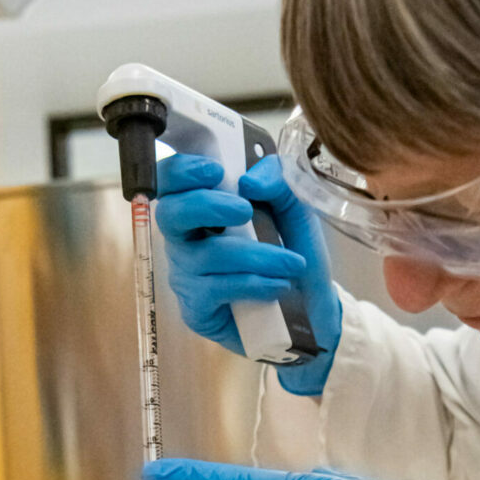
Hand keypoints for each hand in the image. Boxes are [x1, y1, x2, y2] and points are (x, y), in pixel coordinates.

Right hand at [155, 154, 340, 393]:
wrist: (310, 304)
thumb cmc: (290, 246)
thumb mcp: (294, 205)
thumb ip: (277, 180)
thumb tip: (248, 182)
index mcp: (202, 201)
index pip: (171, 178)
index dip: (182, 171)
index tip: (215, 171)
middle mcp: (185, 235)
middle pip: (170, 213)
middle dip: (205, 206)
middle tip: (244, 210)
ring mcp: (186, 273)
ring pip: (205, 256)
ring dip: (254, 255)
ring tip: (292, 263)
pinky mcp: (195, 308)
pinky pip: (216, 290)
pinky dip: (253, 283)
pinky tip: (279, 285)